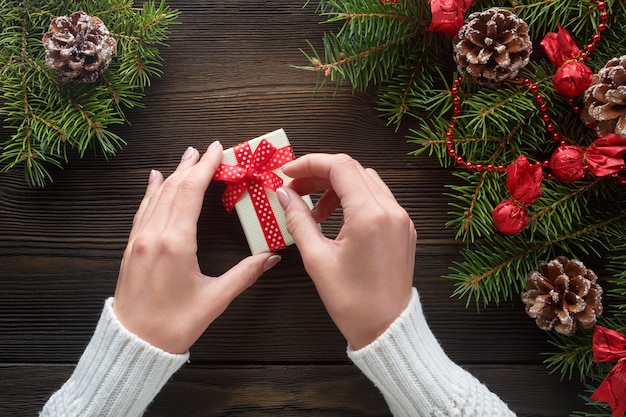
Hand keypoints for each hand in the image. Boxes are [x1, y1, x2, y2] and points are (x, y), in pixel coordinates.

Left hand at [113, 142, 280, 353]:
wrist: (133, 344)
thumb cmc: (174, 325)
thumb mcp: (215, 299)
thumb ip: (245, 275)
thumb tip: (272, 257)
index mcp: (176, 243)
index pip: (191, 193)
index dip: (205, 168)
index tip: (216, 150)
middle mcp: (154, 235)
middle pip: (173, 188)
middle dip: (191, 165)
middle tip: (206, 148)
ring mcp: (139, 240)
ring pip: (156, 196)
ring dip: (172, 174)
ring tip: (186, 156)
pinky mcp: (131, 248)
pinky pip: (142, 210)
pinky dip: (151, 191)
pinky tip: (153, 180)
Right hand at [278, 154, 415, 349]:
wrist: (387, 328)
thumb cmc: (353, 301)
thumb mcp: (317, 259)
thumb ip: (299, 220)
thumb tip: (284, 195)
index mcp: (370, 215)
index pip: (339, 166)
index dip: (309, 163)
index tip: (288, 172)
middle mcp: (391, 210)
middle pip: (352, 170)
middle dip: (320, 174)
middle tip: (295, 190)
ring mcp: (402, 219)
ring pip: (366, 182)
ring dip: (337, 187)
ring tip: (315, 212)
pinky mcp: (404, 228)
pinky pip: (378, 199)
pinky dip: (355, 200)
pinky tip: (336, 220)